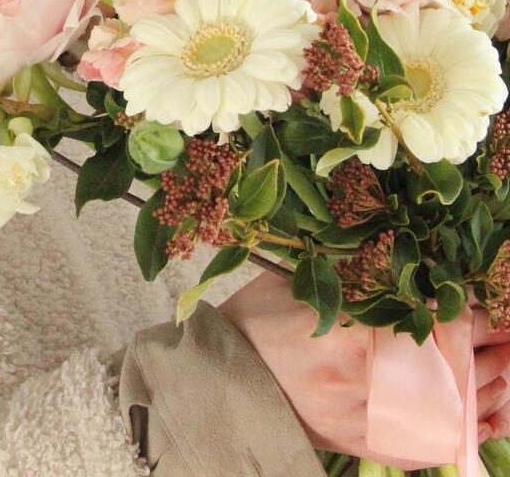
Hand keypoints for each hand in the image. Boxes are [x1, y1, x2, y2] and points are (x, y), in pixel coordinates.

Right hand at [217, 269, 509, 468]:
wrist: (224, 378)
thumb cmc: (258, 319)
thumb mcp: (300, 281)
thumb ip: (353, 275)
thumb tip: (408, 261)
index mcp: (344, 334)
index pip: (427, 324)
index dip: (467, 314)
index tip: (484, 302)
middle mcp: (360, 382)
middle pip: (449, 368)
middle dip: (490, 351)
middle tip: (509, 334)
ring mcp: (364, 419)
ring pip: (448, 409)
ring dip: (488, 390)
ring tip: (508, 369)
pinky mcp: (363, 443)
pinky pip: (428, 442)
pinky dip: (464, 430)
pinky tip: (489, 416)